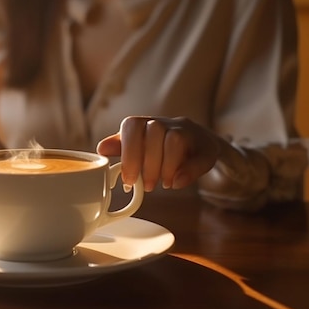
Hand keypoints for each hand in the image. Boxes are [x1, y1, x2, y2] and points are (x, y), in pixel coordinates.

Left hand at [96, 116, 220, 191]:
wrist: (198, 145)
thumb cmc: (161, 148)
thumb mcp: (138, 147)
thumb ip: (121, 147)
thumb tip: (101, 149)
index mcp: (144, 123)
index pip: (132, 127)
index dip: (128, 152)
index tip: (127, 178)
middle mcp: (166, 122)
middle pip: (154, 132)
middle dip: (148, 164)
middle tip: (146, 186)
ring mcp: (188, 131)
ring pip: (175, 140)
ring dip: (166, 167)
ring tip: (163, 183)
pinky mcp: (207, 146)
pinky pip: (199, 156)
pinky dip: (187, 173)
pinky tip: (178, 183)